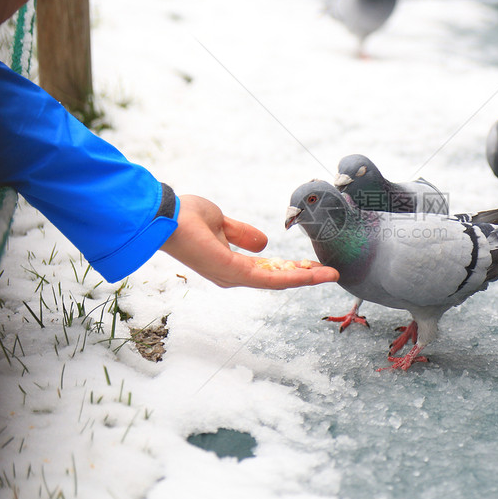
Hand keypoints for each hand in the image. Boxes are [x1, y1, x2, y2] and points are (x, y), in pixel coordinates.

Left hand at [160, 195, 338, 288]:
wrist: (165, 217)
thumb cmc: (186, 218)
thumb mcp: (223, 223)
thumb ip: (243, 234)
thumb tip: (265, 243)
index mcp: (231, 265)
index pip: (269, 270)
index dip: (293, 268)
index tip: (314, 265)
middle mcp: (233, 276)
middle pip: (277, 280)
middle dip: (305, 277)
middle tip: (332, 274)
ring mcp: (233, 276)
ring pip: (278, 282)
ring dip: (306, 279)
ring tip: (330, 275)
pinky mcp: (233, 273)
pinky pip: (270, 278)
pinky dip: (293, 277)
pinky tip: (312, 274)